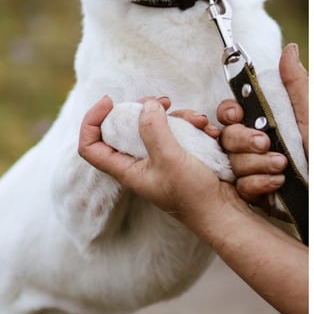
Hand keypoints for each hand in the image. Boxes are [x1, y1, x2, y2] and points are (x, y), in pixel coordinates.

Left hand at [78, 96, 236, 222]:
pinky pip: (180, 132)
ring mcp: (161, 159)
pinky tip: (208, 130)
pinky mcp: (181, 156)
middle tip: (162, 102)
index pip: (91, 146)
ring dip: (178, 117)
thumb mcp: (169, 159)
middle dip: (144, 110)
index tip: (109, 101)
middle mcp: (140, 164)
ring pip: (158, 126)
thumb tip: (147, 105)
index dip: (92, 121)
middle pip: (126, 128)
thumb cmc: (193, 196)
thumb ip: (153, 129)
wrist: (222, 212)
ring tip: (197, 120)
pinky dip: (193, 126)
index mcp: (127, 170)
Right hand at [219, 43, 308, 209]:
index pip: (230, 113)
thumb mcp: (308, 115)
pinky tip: (278, 182)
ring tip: (282, 165)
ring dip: (259, 163)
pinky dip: (260, 183)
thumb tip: (290, 49)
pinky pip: (242, 186)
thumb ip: (295, 84)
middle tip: (267, 143)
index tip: (237, 114)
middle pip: (227, 136)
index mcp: (262, 122)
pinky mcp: (252, 192)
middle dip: (246, 140)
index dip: (228, 112)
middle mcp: (251, 145)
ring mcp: (250, 169)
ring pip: (233, 162)